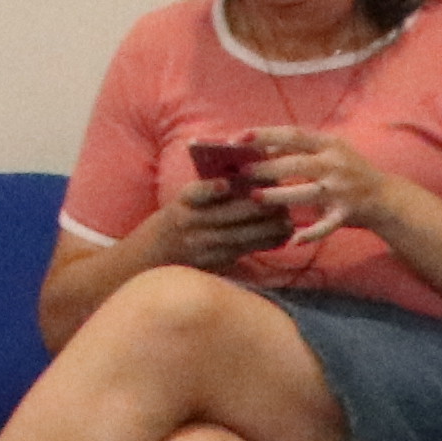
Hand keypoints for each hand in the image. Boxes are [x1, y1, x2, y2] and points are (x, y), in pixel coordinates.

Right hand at [156, 185, 286, 270]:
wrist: (154, 256)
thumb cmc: (177, 222)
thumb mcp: (184, 203)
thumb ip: (210, 192)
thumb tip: (249, 176)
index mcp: (184, 203)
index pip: (197, 192)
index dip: (211, 188)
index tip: (227, 184)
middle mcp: (191, 224)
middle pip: (226, 214)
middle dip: (256, 206)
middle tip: (281, 199)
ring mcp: (202, 246)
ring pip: (239, 236)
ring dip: (267, 228)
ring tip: (288, 221)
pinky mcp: (213, 264)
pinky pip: (242, 252)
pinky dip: (263, 244)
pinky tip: (281, 238)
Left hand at [236, 123, 380, 255]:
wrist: (386, 197)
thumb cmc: (350, 170)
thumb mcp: (328, 151)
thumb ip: (300, 148)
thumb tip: (266, 146)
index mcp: (329, 144)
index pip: (293, 134)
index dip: (264, 134)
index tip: (237, 138)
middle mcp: (336, 164)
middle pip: (297, 164)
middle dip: (268, 167)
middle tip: (242, 172)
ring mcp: (342, 190)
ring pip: (308, 193)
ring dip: (280, 196)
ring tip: (255, 197)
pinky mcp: (347, 214)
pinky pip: (326, 226)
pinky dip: (311, 234)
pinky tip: (293, 241)